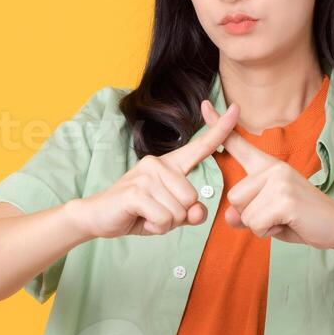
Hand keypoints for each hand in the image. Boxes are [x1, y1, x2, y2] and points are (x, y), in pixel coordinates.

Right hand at [67, 100, 241, 238]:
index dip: (220, 130)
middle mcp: (159, 164)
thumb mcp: (168, 215)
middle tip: (155, 213)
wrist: (97, 217)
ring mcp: (147, 175)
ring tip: (146, 215)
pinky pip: (164, 218)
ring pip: (179, 211)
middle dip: (177, 216)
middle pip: (192, 198)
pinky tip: (141, 218)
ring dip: (165, 223)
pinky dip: (155, 226)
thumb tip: (198, 211)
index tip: (235, 108)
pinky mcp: (136, 191)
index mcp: (170, 165)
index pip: (200, 147)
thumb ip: (188, 213)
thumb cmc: (136, 213)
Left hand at [200, 100, 333, 250]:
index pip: (238, 143)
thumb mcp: (269, 215)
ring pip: (244, 213)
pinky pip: (256, 223)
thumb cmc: (302, 219)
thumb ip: (246, 213)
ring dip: (260, 225)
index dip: (219, 126)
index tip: (205, 106)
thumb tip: (230, 216)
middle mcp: (272, 167)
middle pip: (234, 197)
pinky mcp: (284, 199)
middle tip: (278, 214)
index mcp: (268, 166)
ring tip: (283, 218)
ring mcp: (279, 180)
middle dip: (251, 216)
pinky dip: (268, 231)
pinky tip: (287, 223)